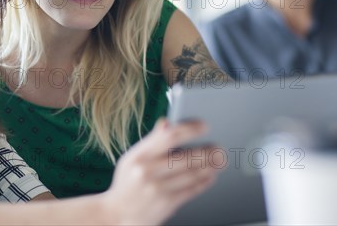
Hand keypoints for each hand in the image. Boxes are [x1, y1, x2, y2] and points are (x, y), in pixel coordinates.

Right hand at [102, 119, 221, 224]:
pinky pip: (191, 191)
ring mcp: (157, 189)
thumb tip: (167, 122)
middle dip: (207, 152)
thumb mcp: (132, 157)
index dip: (191, 129)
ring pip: (192, 175)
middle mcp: (148, 171)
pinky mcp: (166, 204)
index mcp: (139, 155)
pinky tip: (210, 176)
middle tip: (219, 148)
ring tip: (219, 161)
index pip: (170, 136)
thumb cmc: (128, 182)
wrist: (117, 214)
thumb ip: (151, 141)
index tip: (204, 126)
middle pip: (186, 157)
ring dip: (210, 167)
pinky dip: (204, 182)